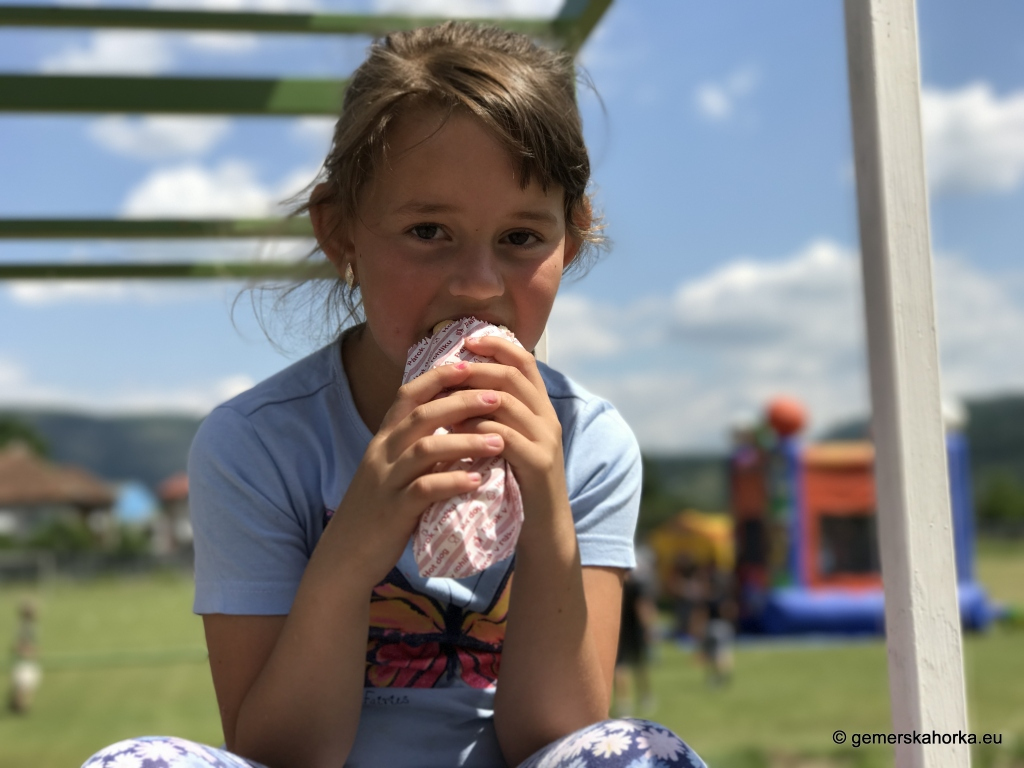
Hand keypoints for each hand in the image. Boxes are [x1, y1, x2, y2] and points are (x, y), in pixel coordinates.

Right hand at [321, 361, 506, 590]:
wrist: (346, 555)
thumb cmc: (378, 511)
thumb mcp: (393, 471)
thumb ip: (418, 449)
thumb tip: (458, 427)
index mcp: (384, 440)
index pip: (408, 395)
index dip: (438, 377)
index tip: (469, 365)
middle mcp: (382, 453)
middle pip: (421, 415)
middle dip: (461, 402)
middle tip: (497, 397)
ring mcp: (387, 481)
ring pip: (426, 449)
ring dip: (466, 442)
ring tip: (500, 441)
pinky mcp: (393, 511)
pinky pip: (424, 489)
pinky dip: (452, 482)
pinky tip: (477, 481)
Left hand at [450, 335, 568, 532]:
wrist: (542, 530)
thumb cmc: (516, 484)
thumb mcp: (509, 443)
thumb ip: (495, 417)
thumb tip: (457, 390)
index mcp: (541, 409)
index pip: (525, 362)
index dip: (498, 346)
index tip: (468, 340)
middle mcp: (548, 419)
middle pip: (513, 376)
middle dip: (477, 368)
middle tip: (447, 369)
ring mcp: (546, 441)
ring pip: (507, 402)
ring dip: (471, 398)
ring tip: (444, 402)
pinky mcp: (539, 464)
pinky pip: (504, 436)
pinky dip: (476, 430)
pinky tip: (455, 433)